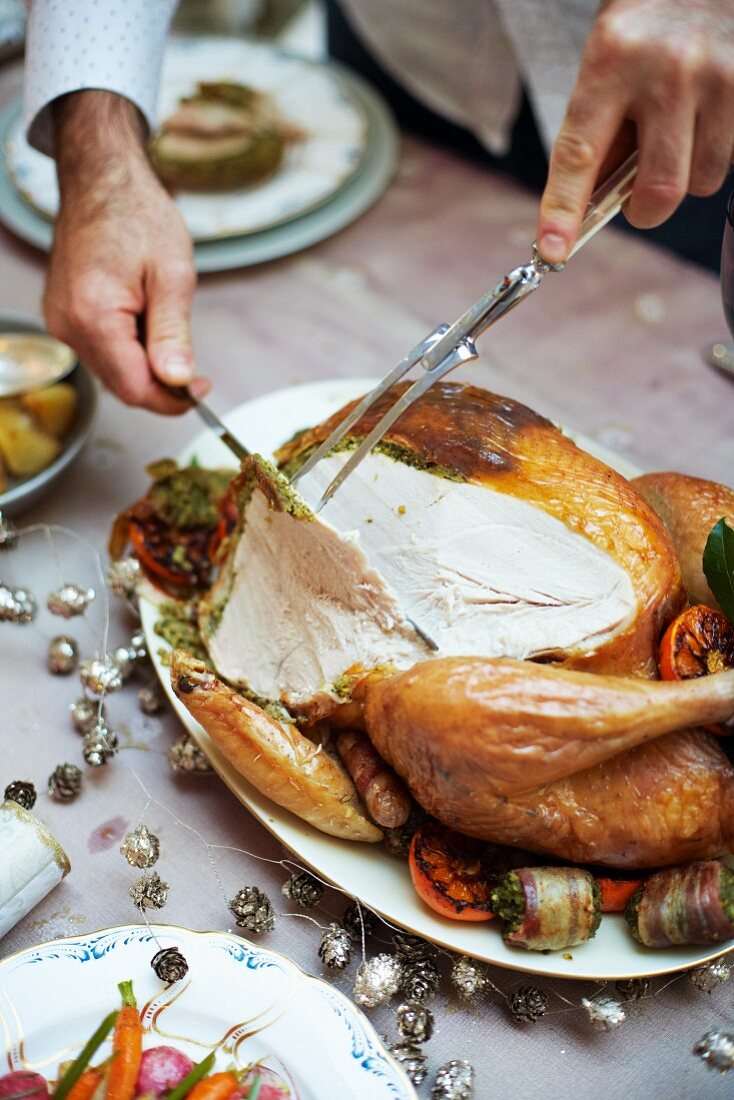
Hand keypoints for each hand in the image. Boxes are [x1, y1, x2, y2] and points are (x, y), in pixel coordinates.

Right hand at [44, 91, 207, 413]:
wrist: (102, 180)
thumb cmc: (138, 215)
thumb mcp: (173, 275)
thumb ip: (173, 334)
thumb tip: (178, 381)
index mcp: (94, 317)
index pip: (134, 388)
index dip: (172, 400)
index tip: (202, 390)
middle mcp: (69, 325)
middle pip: (122, 385)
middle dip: (162, 384)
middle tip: (196, 367)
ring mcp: (62, 321)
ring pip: (112, 370)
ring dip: (146, 364)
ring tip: (165, 322)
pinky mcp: (65, 315)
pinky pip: (101, 350)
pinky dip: (129, 348)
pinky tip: (144, 317)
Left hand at [536, 0, 733, 263]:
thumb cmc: (653, 12)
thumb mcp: (610, 55)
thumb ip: (601, 125)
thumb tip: (595, 200)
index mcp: (612, 59)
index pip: (578, 154)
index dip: (562, 210)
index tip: (551, 250)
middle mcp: (667, 70)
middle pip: (659, 189)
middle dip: (646, 209)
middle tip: (638, 197)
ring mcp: (719, 76)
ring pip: (703, 180)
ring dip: (689, 173)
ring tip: (684, 126)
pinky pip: (733, 158)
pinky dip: (720, 149)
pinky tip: (712, 108)